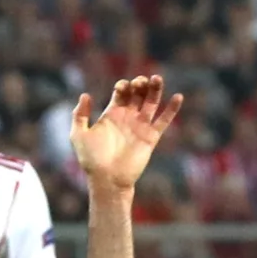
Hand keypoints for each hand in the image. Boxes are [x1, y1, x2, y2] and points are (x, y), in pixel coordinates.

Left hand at [69, 75, 184, 189]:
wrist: (107, 179)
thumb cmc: (91, 159)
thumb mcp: (79, 135)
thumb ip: (80, 115)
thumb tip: (85, 95)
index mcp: (112, 114)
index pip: (121, 93)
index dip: (123, 86)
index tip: (122, 87)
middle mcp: (128, 117)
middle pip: (138, 94)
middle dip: (139, 84)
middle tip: (140, 81)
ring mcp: (141, 126)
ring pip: (152, 102)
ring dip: (155, 89)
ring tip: (156, 78)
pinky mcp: (152, 136)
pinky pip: (164, 120)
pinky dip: (172, 109)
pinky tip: (178, 96)